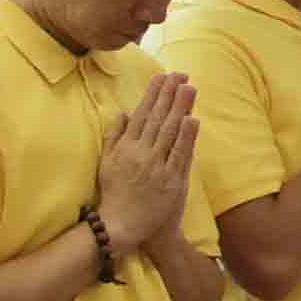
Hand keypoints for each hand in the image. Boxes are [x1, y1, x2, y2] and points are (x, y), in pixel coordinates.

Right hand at [96, 73, 196, 245]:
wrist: (122, 226)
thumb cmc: (114, 194)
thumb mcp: (106, 163)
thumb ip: (114, 137)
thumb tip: (124, 113)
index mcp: (125, 148)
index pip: (142, 114)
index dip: (153, 93)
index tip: (162, 76)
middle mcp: (140, 154)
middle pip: (158, 118)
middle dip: (170, 94)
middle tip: (181, 74)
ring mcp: (157, 167)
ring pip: (170, 132)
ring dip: (181, 108)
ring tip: (190, 87)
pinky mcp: (171, 181)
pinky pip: (180, 155)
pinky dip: (187, 137)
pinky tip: (193, 119)